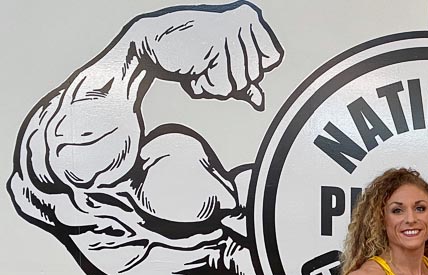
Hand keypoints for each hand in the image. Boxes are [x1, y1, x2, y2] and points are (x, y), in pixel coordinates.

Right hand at [135, 1, 282, 109]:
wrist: (151, 43)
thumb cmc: (186, 48)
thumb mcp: (221, 63)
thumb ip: (244, 81)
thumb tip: (260, 101)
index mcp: (250, 17)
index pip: (274, 57)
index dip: (251, 67)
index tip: (229, 57)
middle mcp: (244, 20)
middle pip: (256, 74)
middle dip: (230, 78)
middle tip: (208, 60)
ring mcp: (230, 33)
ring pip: (240, 83)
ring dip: (215, 82)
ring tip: (200, 63)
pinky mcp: (215, 47)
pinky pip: (222, 87)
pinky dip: (205, 85)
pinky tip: (193, 68)